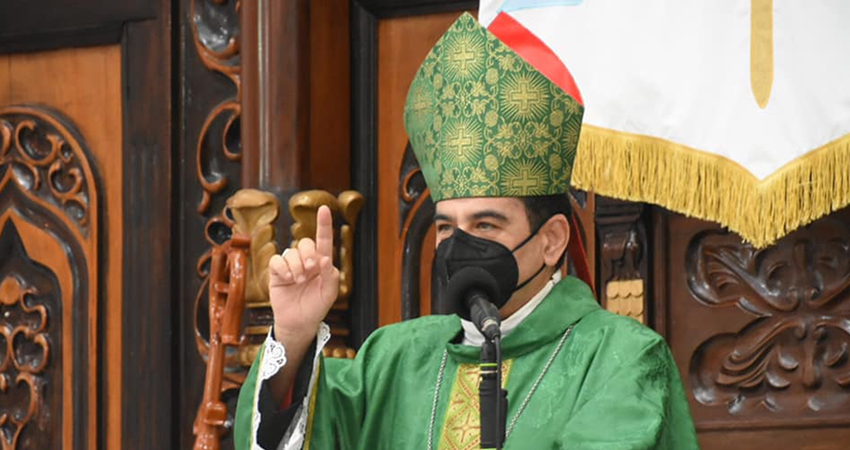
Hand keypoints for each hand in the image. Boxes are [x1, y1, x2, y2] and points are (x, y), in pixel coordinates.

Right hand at [268, 205, 339, 347]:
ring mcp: (291, 266)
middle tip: (311, 269)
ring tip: (298, 280)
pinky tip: (287, 278)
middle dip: (309, 253)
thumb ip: (331, 276)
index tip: (324, 209)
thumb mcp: (329, 293)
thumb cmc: (316, 307)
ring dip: (296, 265)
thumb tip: (325, 258)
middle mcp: (306, 261)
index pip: (323, 240)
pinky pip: (277, 260)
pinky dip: (283, 267)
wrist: (298, 323)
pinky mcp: (277, 272)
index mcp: (321, 264)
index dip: (324, 224)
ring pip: (291, 251)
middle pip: (306, 243)